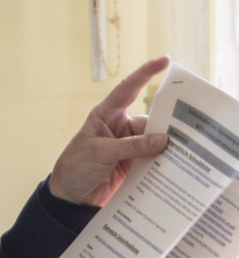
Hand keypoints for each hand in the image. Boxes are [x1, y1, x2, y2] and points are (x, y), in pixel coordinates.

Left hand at [48, 56, 169, 206]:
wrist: (70, 196)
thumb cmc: (76, 166)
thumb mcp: (101, 153)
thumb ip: (131, 146)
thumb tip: (163, 139)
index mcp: (106, 115)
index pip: (128, 89)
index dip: (145, 73)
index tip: (164, 61)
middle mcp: (119, 127)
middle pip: (149, 120)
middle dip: (166, 123)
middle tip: (187, 128)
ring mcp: (128, 146)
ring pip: (154, 141)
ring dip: (166, 147)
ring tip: (184, 151)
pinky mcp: (133, 164)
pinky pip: (153, 159)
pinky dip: (164, 162)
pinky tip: (176, 166)